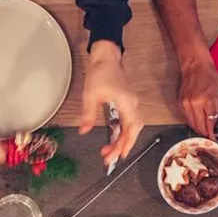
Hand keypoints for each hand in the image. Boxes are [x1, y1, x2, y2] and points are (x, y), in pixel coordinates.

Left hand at [77, 41, 140, 167]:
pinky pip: (127, 122)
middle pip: (133, 130)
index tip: (118, 155)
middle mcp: (131, 104)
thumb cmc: (100, 72)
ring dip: (121, 141)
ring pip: (131, 128)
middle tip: (110, 158)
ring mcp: (130, 104)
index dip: (126, 143)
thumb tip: (84, 130)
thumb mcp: (90, 95)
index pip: (130, 127)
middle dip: (123, 146)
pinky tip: (112, 140)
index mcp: (126, 102)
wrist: (106, 58)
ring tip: (109, 152)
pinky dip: (121, 133)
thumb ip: (88, 114)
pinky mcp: (126, 104)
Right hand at [178, 52, 217, 137]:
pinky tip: (198, 120)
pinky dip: (193, 121)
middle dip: (206, 133)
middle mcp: (194, 104)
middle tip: (212, 135)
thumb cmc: (208, 75)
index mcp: (207, 101)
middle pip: (200, 128)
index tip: (217, 137)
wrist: (195, 66)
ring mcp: (186, 105)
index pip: (211, 124)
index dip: (214, 133)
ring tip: (205, 129)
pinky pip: (187, 118)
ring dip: (199, 128)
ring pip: (192, 125)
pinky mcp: (180, 104)